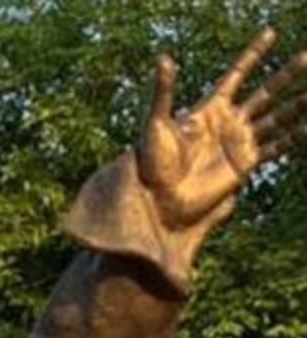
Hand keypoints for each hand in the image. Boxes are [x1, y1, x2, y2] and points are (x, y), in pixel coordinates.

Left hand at [139, 28, 306, 230]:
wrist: (159, 198)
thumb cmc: (151, 163)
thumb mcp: (156, 123)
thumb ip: (163, 92)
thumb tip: (163, 59)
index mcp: (210, 108)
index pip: (237, 74)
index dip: (253, 54)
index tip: (271, 33)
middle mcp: (229, 122)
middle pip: (265, 92)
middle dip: (286, 75)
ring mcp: (238, 142)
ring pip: (276, 117)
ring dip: (296, 104)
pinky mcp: (245, 164)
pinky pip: (275, 147)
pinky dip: (293, 138)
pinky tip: (306, 127)